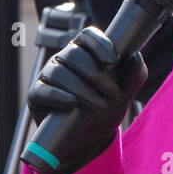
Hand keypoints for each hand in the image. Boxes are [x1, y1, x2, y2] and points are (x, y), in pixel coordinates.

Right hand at [26, 27, 146, 173]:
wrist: (92, 137)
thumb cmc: (108, 106)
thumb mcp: (127, 92)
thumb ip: (135, 74)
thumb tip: (135, 55)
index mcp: (85, 51)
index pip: (87, 35)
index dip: (99, 43)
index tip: (114, 60)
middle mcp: (63, 59)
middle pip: (74, 54)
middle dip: (96, 75)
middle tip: (113, 95)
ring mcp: (48, 76)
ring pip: (59, 72)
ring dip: (82, 90)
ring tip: (99, 106)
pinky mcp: (37, 97)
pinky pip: (42, 91)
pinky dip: (57, 96)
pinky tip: (71, 103)